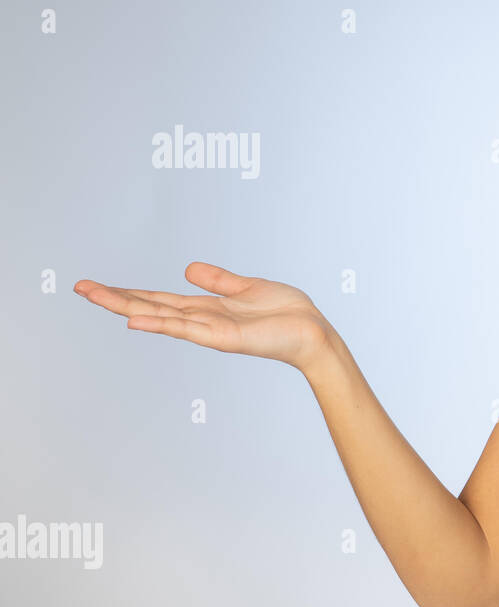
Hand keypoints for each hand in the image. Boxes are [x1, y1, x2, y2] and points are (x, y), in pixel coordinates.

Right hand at [74, 263, 333, 371]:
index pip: (158, 299)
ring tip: (92, 295)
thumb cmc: (288, 313)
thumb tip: (187, 269)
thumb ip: (218, 280)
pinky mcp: (222, 338)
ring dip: (124, 306)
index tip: (97, 284)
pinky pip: (185, 329)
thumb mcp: (248, 287)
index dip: (128, 292)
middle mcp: (202, 320)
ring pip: (158, 316)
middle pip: (149, 306)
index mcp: (206, 308)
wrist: (313, 332)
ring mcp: (209, 331)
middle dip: (113, 297)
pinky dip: (159, 323)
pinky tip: (133, 319)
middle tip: (78, 287)